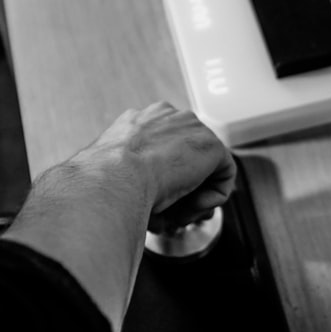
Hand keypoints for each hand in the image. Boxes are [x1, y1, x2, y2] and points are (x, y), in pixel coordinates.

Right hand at [69, 102, 236, 231]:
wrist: (113, 178)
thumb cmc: (106, 181)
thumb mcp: (115, 172)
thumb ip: (133, 175)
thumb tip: (147, 199)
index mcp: (141, 120)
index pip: (166, 146)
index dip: (164, 176)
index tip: (155, 197)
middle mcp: (169, 117)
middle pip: (188, 156)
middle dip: (184, 187)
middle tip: (171, 211)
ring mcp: (193, 128)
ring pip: (206, 167)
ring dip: (195, 195)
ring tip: (177, 213)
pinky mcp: (212, 146)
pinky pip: (224, 175)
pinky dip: (213, 197)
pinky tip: (194, 207)